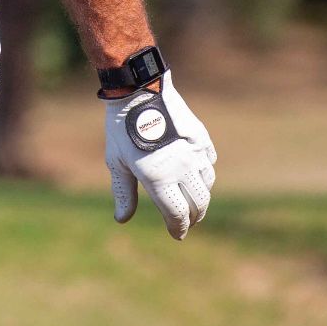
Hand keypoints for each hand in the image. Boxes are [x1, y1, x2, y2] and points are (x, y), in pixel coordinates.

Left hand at [103, 71, 216, 239]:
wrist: (139, 91)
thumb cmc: (121, 128)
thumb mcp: (116, 162)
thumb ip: (124, 192)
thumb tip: (122, 219)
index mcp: (159, 178)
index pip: (177, 214)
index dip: (178, 228)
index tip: (177, 234)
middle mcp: (182, 169)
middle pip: (198, 203)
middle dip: (193, 217)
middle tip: (186, 221)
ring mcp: (195, 153)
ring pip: (207, 184)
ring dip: (201, 196)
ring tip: (192, 200)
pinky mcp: (202, 138)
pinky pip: (210, 163)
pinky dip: (205, 174)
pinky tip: (197, 174)